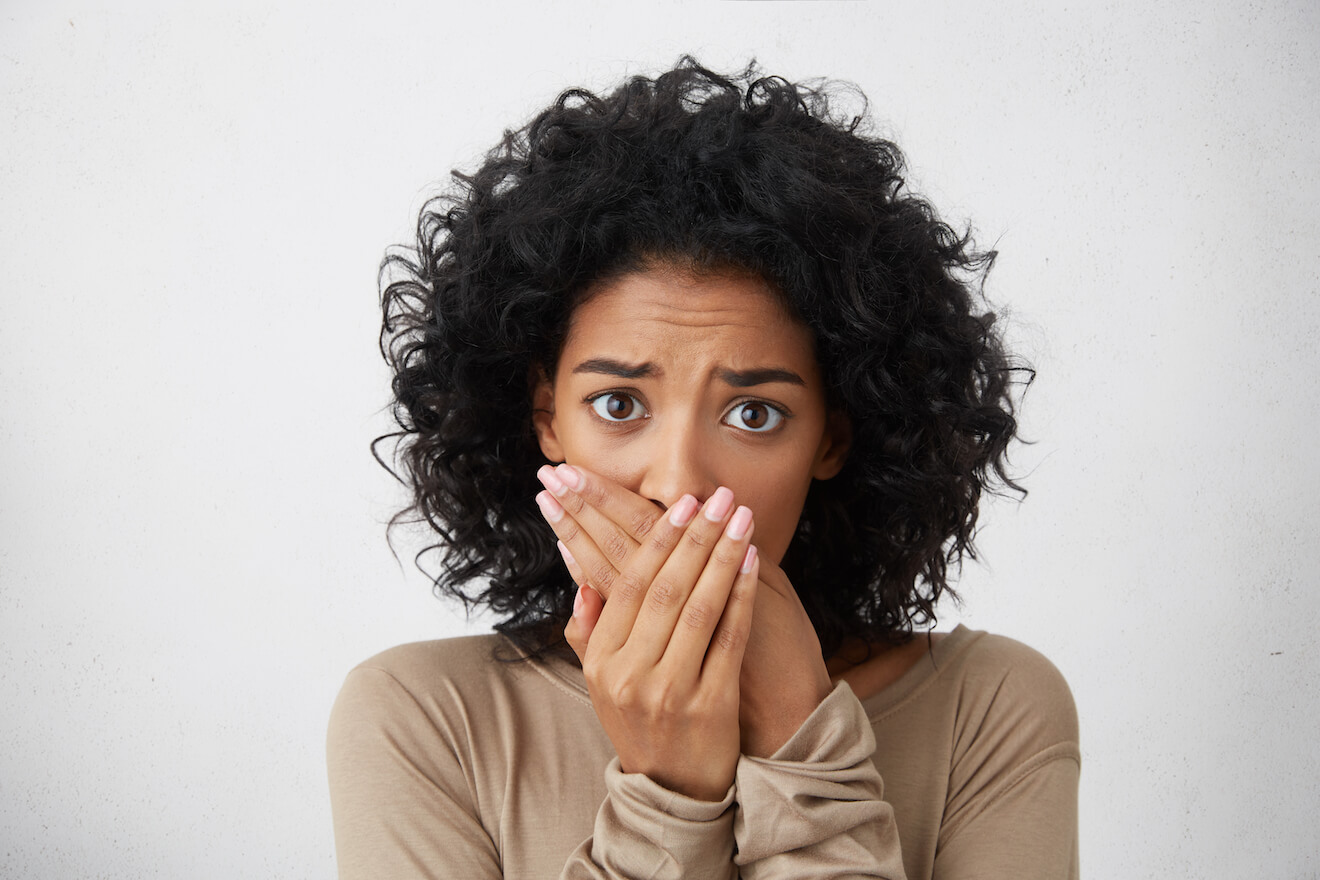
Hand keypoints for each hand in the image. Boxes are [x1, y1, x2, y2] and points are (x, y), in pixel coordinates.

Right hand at [535, 464, 831, 757]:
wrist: (672, 793)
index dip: (655, 541)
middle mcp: (631, 674)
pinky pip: (729, 637)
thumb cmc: (640, 724)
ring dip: (723, 555)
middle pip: (665, 588)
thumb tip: (582, 574)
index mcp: (602, 661)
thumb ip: (588, 630)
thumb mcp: (599, 682)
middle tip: (717, 498)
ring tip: (741, 518)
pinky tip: (753, 562)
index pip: (626, 585)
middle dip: (694, 536)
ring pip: (699, 607)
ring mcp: (671, 691)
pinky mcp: (710, 706)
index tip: (679, 504)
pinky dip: (741, 595)